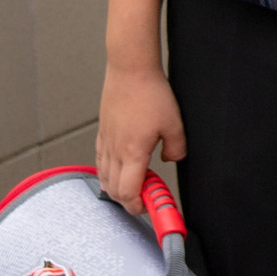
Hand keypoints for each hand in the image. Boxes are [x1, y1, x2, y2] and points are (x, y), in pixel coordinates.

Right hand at [97, 63, 184, 210]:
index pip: (128, 194)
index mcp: (132, 153)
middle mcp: (115, 150)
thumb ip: (176, 148)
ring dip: (118, 187)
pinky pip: (99, 161)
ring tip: (135, 182)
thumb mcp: (174, 124)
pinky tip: (118, 169)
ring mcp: (106, 141)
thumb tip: (173, 159)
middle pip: (114, 191)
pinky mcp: (102, 132)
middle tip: (147, 194)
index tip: (151, 205)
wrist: (130, 68)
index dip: (138, 207)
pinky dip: (107, 173)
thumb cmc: (149, 92)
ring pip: (104, 178)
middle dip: (129, 200)